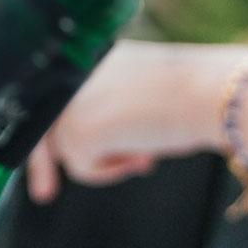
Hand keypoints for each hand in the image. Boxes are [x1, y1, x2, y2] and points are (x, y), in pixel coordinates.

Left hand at [27, 41, 240, 202]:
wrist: (204, 93)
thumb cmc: (189, 92)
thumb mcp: (135, 92)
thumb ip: (107, 106)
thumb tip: (90, 142)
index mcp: (86, 56)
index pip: (54, 101)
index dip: (51, 133)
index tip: (48, 159)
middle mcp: (70, 75)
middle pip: (45, 128)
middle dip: (43, 164)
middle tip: (45, 192)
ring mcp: (70, 102)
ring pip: (68, 152)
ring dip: (105, 162)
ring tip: (142, 151)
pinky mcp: (78, 131)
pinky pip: (83, 169)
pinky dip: (112, 171)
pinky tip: (140, 152)